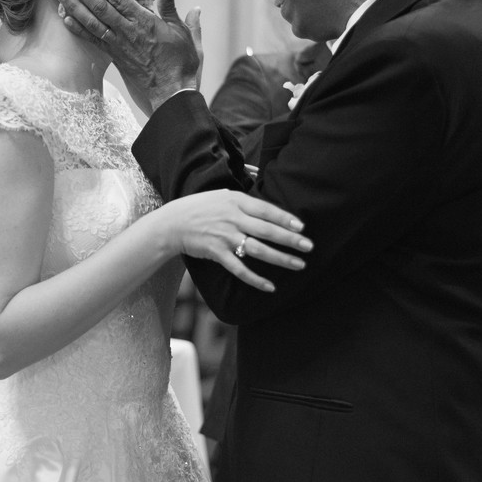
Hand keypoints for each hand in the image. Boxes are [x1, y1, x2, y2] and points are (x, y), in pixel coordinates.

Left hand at [57, 0, 201, 109]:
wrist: (171, 92)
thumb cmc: (181, 63)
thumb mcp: (183, 33)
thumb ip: (172, 10)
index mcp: (145, 21)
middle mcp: (128, 31)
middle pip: (100, 7)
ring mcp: (119, 45)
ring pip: (92, 22)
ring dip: (75, 7)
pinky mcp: (114, 57)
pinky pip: (93, 40)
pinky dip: (78, 29)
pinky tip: (66, 19)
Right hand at [153, 190, 311, 292]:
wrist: (172, 223)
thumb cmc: (199, 208)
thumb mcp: (221, 195)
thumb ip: (243, 199)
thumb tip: (266, 198)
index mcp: (235, 201)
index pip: (266, 210)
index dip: (285, 219)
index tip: (302, 227)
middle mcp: (232, 218)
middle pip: (267, 230)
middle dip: (290, 239)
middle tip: (309, 247)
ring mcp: (224, 237)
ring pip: (258, 249)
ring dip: (280, 258)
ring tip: (299, 265)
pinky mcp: (216, 253)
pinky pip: (239, 269)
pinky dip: (255, 279)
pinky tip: (270, 286)